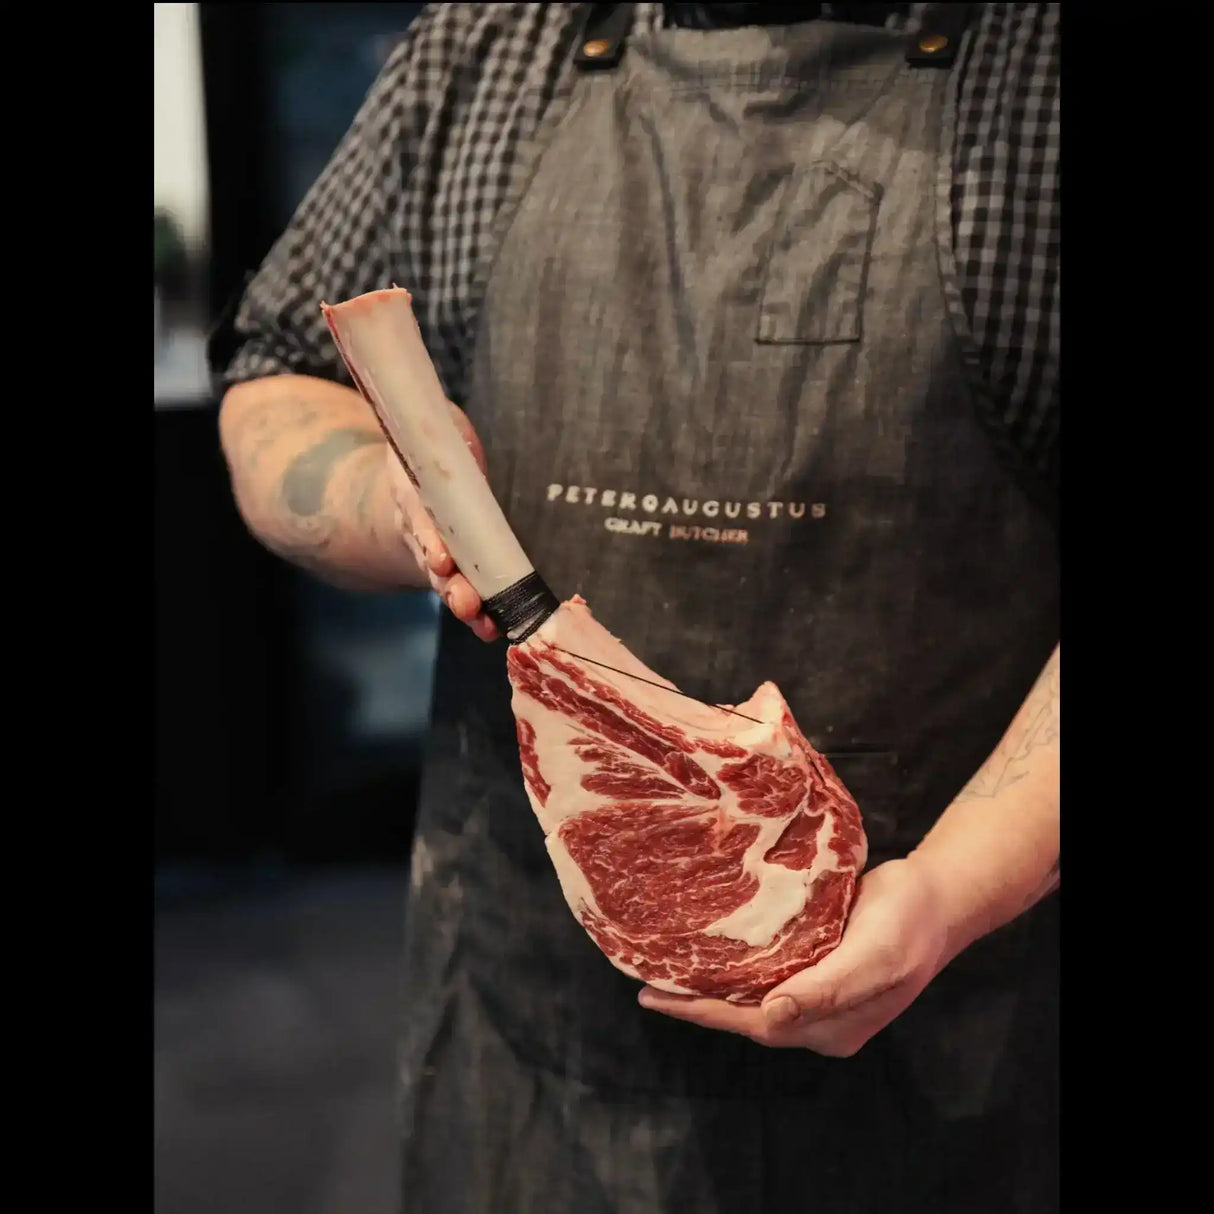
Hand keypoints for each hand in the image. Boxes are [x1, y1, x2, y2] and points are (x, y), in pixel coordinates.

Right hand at [387, 401, 498, 641]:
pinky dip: (479, 610)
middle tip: (466, 603)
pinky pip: (464, 589)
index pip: (419, 518)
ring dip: (465, 605)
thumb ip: (451, 437)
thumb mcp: (440, 431)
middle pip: (432, 562)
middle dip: (450, 585)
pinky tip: (495, 627)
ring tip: (484, 624)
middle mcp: (419, 528)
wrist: (414, 470)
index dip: (430, 540)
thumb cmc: (432, 447)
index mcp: (411, 491)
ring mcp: (434, 551)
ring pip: (445, 583)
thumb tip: (462, 441)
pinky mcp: (454, 566)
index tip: (442, 559)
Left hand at [637, 858, 953, 1055]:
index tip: (658, 998)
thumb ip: (826, 989)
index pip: (754, 1025)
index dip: (704, 1013)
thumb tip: (773, 1015)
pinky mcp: (821, 962)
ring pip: (756, 995)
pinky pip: (771, 971)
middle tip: (649, 984)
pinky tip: (715, 948)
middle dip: (700, 1003)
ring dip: (715, 985)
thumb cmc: (908, 924)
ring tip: (668, 969)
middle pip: (748, 1016)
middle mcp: (821, 1017)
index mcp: (832, 1027)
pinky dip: (739, 964)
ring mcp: (822, 991)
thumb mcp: (873, 957)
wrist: (938, 895)